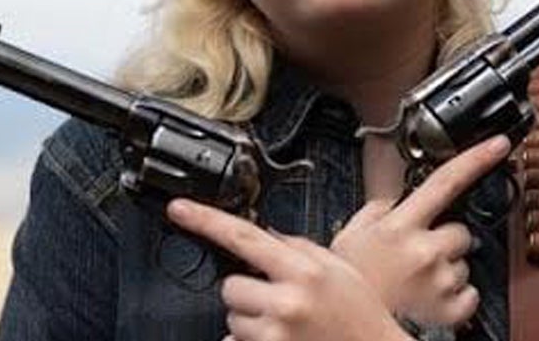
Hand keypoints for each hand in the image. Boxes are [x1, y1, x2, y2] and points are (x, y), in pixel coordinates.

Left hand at [167, 199, 412, 340]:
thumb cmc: (359, 312)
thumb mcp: (336, 268)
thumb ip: (298, 248)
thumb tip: (265, 236)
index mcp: (303, 270)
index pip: (243, 236)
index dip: (206, 220)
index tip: (179, 209)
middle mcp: (285, 303)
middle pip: (231, 286)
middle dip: (247, 289)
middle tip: (279, 296)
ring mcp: (274, 336)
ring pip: (232, 318)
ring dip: (251, 317)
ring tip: (286, 320)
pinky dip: (253, 339)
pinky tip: (283, 336)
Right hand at [331, 134, 510, 326]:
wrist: (351, 333)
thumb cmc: (352, 284)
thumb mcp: (350, 236)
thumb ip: (375, 210)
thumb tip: (394, 201)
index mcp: (400, 225)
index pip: (446, 181)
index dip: (476, 159)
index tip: (500, 145)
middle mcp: (426, 249)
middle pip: (460, 230)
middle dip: (445, 238)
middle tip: (418, 253)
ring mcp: (441, 279)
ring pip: (464, 262)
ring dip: (447, 267)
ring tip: (417, 279)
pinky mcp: (451, 309)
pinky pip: (470, 293)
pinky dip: (455, 295)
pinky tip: (430, 296)